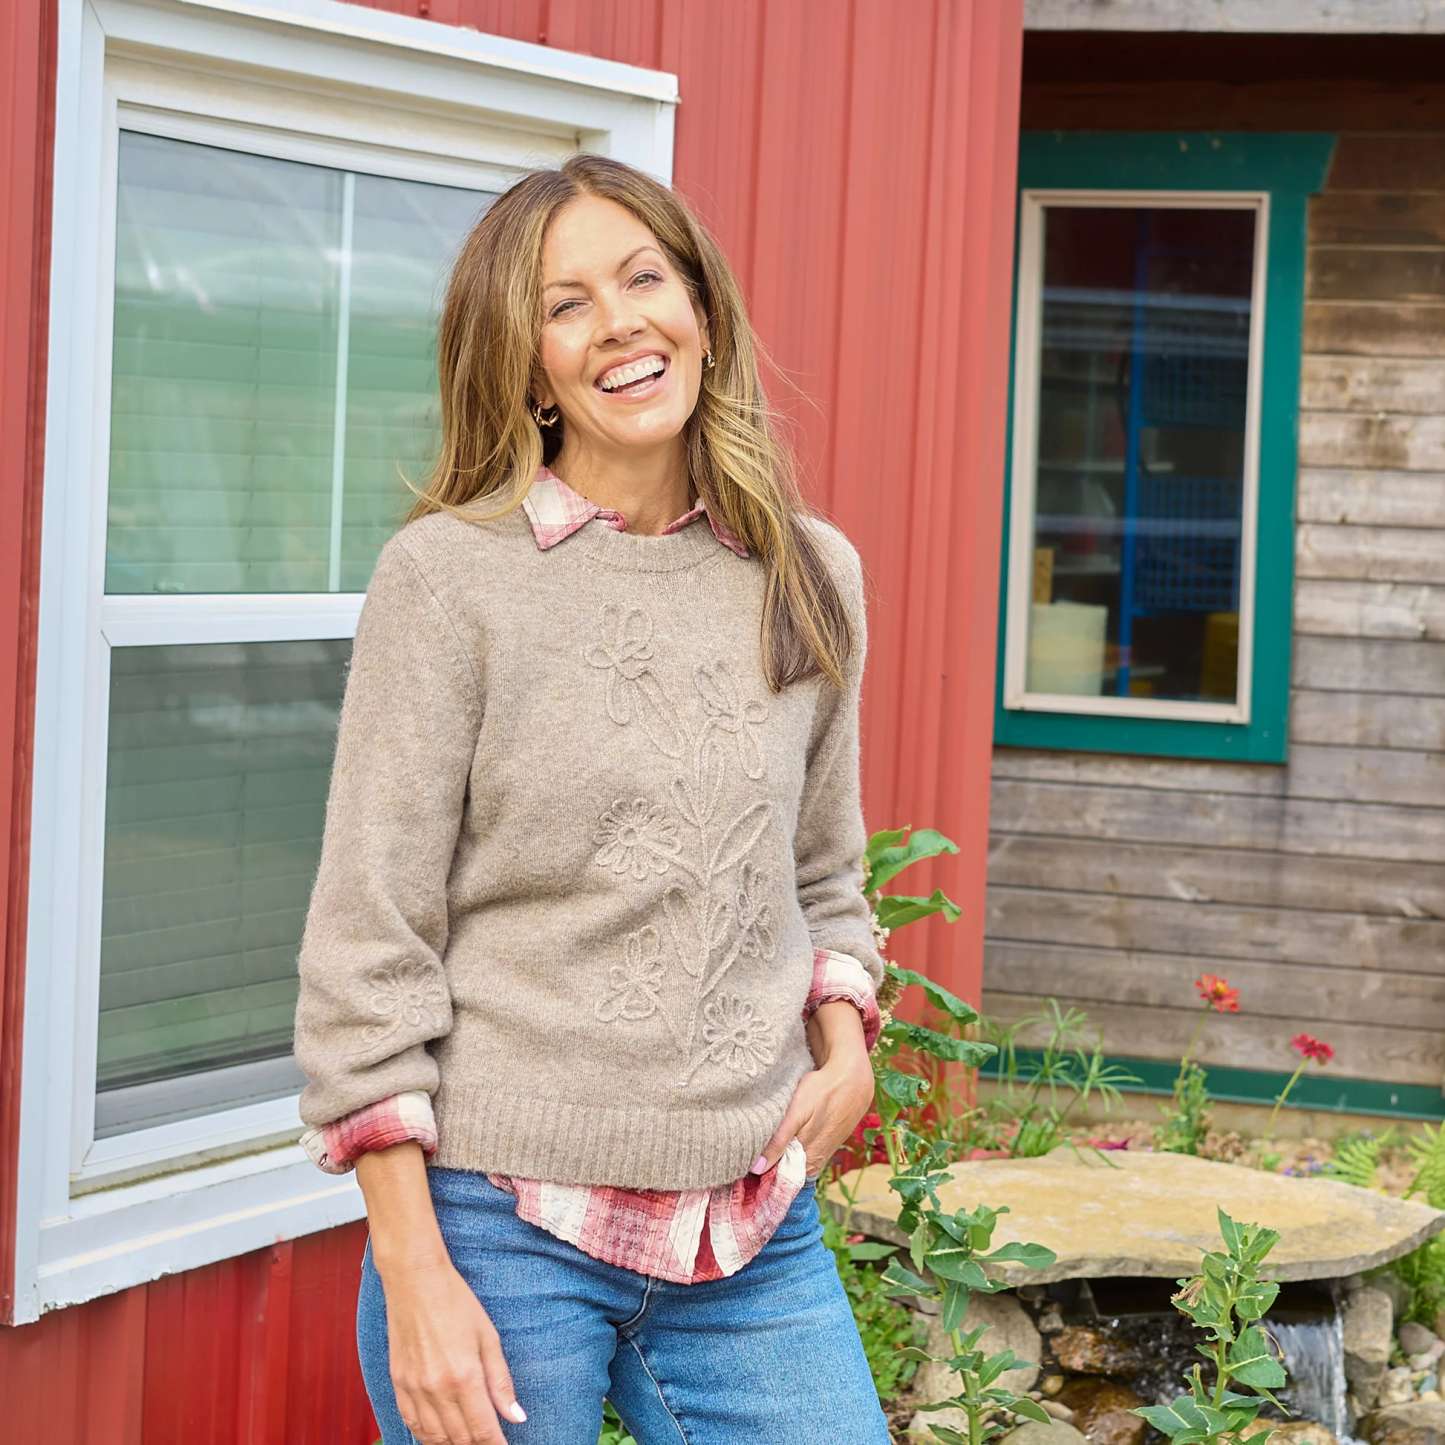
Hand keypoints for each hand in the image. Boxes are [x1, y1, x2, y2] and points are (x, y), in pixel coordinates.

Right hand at [356, 1143, 524, 1444]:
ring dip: (453, 1444)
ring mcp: (414, 1389)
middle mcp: (437, 1389)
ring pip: (435, 1437)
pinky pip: (412, 1424)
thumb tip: (516, 1416)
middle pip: (460, 1438)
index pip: (483, 1430)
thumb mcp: (488, 1336)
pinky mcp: (398, 1384)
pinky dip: (427, 1436)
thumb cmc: (457, 1302)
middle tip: (490, 1441)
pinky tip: (439, 1435)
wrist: (415, 1281)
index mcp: (464, 1376)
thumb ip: (501, 1380)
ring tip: (468, 1440)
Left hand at [753, 1000, 874, 1178]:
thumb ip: (778, 1142)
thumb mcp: (797, 1113)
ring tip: (751, 1144)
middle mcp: (811, 1166)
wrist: (852, 1081)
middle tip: (738, 1154)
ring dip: (769, 1157)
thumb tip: (756, 1169)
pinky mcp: (817, 1146)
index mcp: (807, 1165)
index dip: (754, 1177)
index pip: (774, 1183)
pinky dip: (781, 1149)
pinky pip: (794, 1155)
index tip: (735, 1167)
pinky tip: (771, 1138)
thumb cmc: (822, 1093)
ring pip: (785, 1164)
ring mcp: (815, 1157)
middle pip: (778, 1175)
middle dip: (759, 1168)